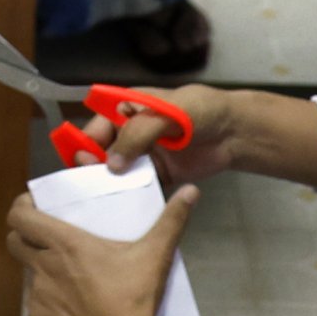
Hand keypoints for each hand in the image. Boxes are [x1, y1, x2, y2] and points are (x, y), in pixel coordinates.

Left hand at [7, 184, 194, 315]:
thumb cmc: (136, 297)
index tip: (35, 205)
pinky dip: (48, 296)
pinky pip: (36, 301)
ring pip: (27, 272)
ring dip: (39, 266)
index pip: (19, 216)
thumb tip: (192, 191)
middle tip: (46, 234)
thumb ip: (172, 220)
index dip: (21, 206)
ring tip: (64, 268)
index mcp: (64, 244)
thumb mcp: (155, 254)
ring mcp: (38, 295)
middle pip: (15, 241)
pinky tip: (70, 299)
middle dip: (25, 234)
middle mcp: (44, 267)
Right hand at [83, 84, 244, 187]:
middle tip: (89, 183)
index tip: (81, 160)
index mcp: (128, 109)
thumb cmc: (201, 111)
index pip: (98, 126)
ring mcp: (145, 155)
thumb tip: (113, 164)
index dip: (86, 142)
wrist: (235, 132)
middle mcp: (131, 133)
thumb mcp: (166, 113)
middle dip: (92, 167)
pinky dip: (130, 196)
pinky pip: (138, 186)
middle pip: (102, 151)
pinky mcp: (158, 175)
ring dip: (109, 184)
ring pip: (117, 172)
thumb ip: (138, 134)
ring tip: (101, 199)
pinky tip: (123, 207)